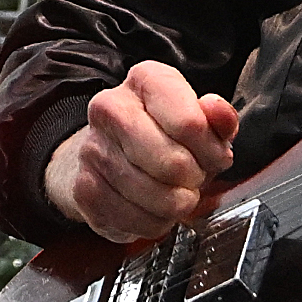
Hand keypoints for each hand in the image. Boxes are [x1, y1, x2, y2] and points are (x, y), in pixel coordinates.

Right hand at [43, 61, 238, 242]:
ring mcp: (92, 149)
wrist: (110, 152)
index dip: (213, 151)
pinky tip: (155, 207)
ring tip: (176, 192)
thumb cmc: (164, 134)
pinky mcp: (83, 189)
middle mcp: (110, 108)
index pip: (190, 124)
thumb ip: (219, 118)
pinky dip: (155, 222)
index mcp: (146, 79)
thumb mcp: (202, 120)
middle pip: (172, 163)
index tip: (215, 157)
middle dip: (195, 179)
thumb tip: (217, 111)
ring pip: (155, 196)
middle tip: (195, 177)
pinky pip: (135, 220)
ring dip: (177, 203)